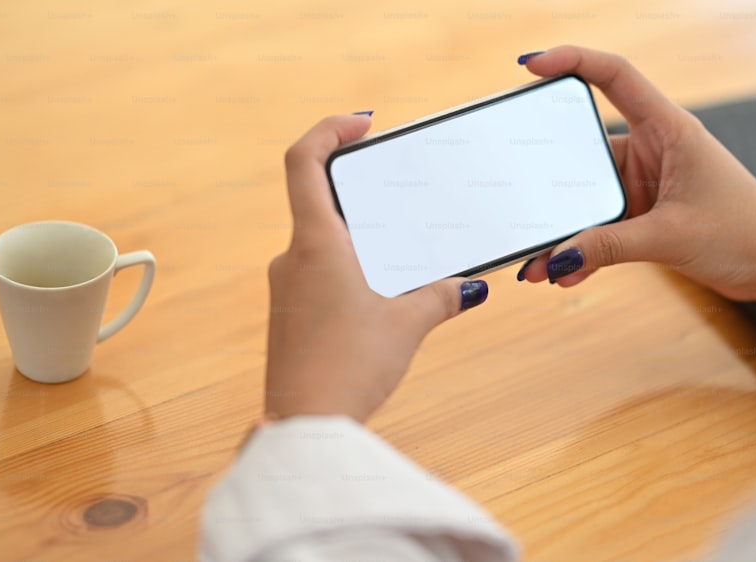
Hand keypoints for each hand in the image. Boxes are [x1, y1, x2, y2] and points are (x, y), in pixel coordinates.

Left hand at [265, 115, 488, 422]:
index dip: (328, 130)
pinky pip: (318, 275)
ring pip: (322, 243)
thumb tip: (469, 288)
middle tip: (399, 193)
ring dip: (359, 238)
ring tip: (402, 252)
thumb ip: (440, 297)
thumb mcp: (408, 324)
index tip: (362, 124)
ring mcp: (286, 288)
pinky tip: (381, 295)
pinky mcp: (288, 316)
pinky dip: (349, 271)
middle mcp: (292, 258)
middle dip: (361, 194)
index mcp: (316, 244)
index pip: (303, 161)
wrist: (305, 427)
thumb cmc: (350, 368)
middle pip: (319, 201)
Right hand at [515, 46, 755, 301]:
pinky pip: (601, 227)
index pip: (615, 77)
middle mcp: (653, 150)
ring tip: (538, 260)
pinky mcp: (645, 215)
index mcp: (668, 129)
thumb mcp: (672, 236)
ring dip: (566, 228)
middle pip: (585, 149)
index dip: (573, 61)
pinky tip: (564, 272)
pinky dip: (583, 248)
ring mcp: (646, 183)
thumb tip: (559, 259)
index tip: (532, 66)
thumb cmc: (747, 232)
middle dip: (550, 179)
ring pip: (588, 196)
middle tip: (520, 200)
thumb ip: (611, 246)